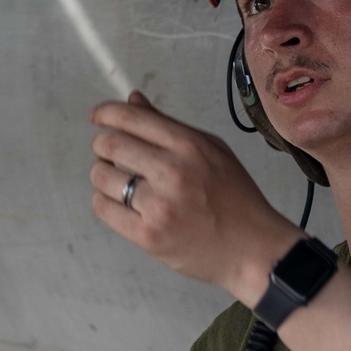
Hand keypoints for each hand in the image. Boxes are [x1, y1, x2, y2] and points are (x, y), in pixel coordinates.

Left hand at [90, 92, 301, 301]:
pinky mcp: (149, 237)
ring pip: (101, 177)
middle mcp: (173, 173)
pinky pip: (104, 209)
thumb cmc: (236, 198)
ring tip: (117, 180)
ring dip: (103, 174)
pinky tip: (119, 201)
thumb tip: (133, 100)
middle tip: (108, 153)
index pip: (131, 118)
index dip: (106, 113)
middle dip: (102, 145)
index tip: (98, 117)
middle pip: (109, 145)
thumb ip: (169, 126)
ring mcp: (159, 206)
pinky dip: (104, 200)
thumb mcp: (212, 150)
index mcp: (190, 146)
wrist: (253, 249)